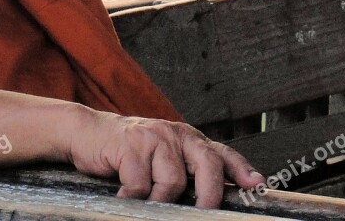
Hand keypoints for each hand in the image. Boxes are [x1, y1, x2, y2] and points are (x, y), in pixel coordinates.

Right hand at [66, 109, 264, 208]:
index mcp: (187, 137)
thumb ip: (187, 169)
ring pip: (172, 182)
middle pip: (206, 166)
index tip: (257, 186)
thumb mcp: (161, 154)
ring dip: (158, 200)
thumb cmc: (128, 151)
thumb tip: (214, 198)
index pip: (221, 154)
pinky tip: (123, 196)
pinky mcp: (129, 145)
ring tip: (144, 200)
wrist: (87, 133)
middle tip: (202, 213)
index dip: (242, 170)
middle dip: (209, 197)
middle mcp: (174, 134)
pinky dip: (132, 198)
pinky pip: (140, 184)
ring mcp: (152, 137)